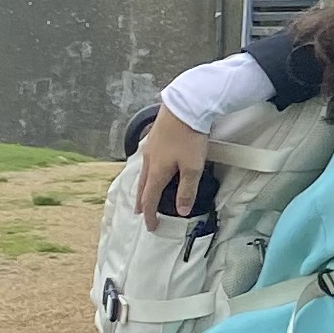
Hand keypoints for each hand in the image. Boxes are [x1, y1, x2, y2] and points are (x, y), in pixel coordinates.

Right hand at [134, 102, 212, 220]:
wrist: (185, 106)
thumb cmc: (189, 136)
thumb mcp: (193, 167)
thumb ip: (186, 190)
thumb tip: (181, 210)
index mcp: (157, 171)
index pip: (150, 199)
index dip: (150, 215)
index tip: (151, 226)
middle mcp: (150, 161)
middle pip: (143, 186)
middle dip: (142, 201)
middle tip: (140, 212)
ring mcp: (151, 148)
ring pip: (144, 172)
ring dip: (144, 186)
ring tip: (145, 192)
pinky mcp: (155, 137)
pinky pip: (148, 160)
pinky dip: (148, 170)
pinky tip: (153, 166)